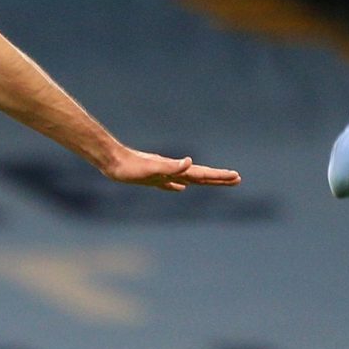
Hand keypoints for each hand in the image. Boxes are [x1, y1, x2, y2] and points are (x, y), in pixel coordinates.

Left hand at [99, 147, 241, 191]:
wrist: (111, 161)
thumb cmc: (130, 167)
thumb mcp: (151, 168)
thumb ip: (171, 167)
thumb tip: (190, 162)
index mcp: (175, 170)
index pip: (203, 174)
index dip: (220, 177)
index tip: (237, 177)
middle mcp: (172, 171)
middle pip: (200, 175)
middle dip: (219, 178)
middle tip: (237, 179)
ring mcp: (162, 174)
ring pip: (188, 178)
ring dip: (203, 180)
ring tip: (215, 181)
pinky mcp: (150, 178)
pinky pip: (169, 183)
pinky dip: (177, 185)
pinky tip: (179, 188)